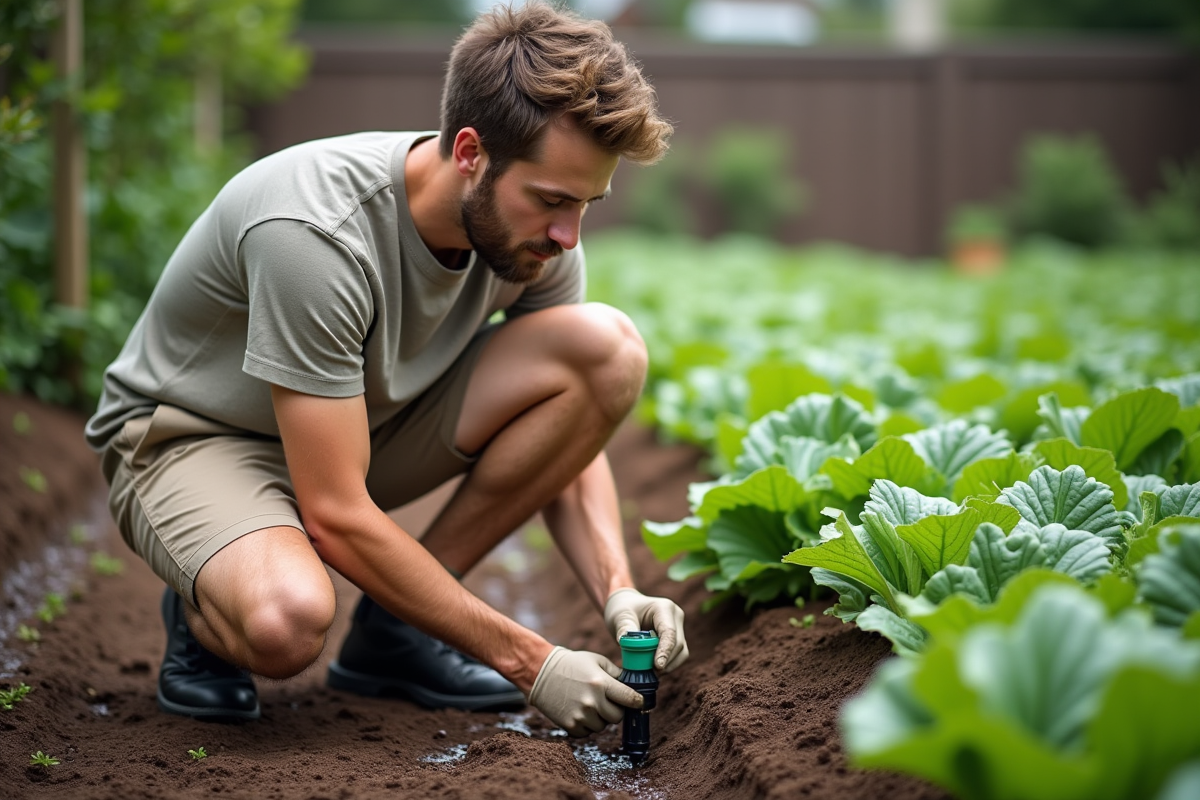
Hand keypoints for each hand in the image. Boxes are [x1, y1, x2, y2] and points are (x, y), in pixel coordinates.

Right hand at [528, 646, 643, 735]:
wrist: (541, 672)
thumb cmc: (572, 664)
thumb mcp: (596, 661)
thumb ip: (616, 673)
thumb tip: (633, 686)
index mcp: (601, 683)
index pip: (630, 698)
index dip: (638, 702)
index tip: (640, 703)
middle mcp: (592, 701)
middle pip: (617, 717)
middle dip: (615, 710)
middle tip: (606, 701)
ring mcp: (580, 715)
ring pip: (603, 726)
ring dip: (600, 718)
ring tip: (589, 703)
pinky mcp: (570, 725)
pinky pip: (587, 732)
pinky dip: (586, 725)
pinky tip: (579, 711)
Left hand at [603, 588, 688, 671]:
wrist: (626, 608)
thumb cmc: (622, 610)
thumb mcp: (619, 617)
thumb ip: (624, 628)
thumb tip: (625, 640)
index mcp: (664, 607)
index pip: (669, 632)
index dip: (665, 650)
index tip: (658, 666)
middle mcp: (675, 616)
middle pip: (677, 644)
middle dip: (665, 660)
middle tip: (648, 672)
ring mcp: (679, 627)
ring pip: (681, 652)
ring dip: (668, 665)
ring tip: (650, 671)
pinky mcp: (677, 638)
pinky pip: (678, 655)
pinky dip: (668, 664)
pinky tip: (654, 669)